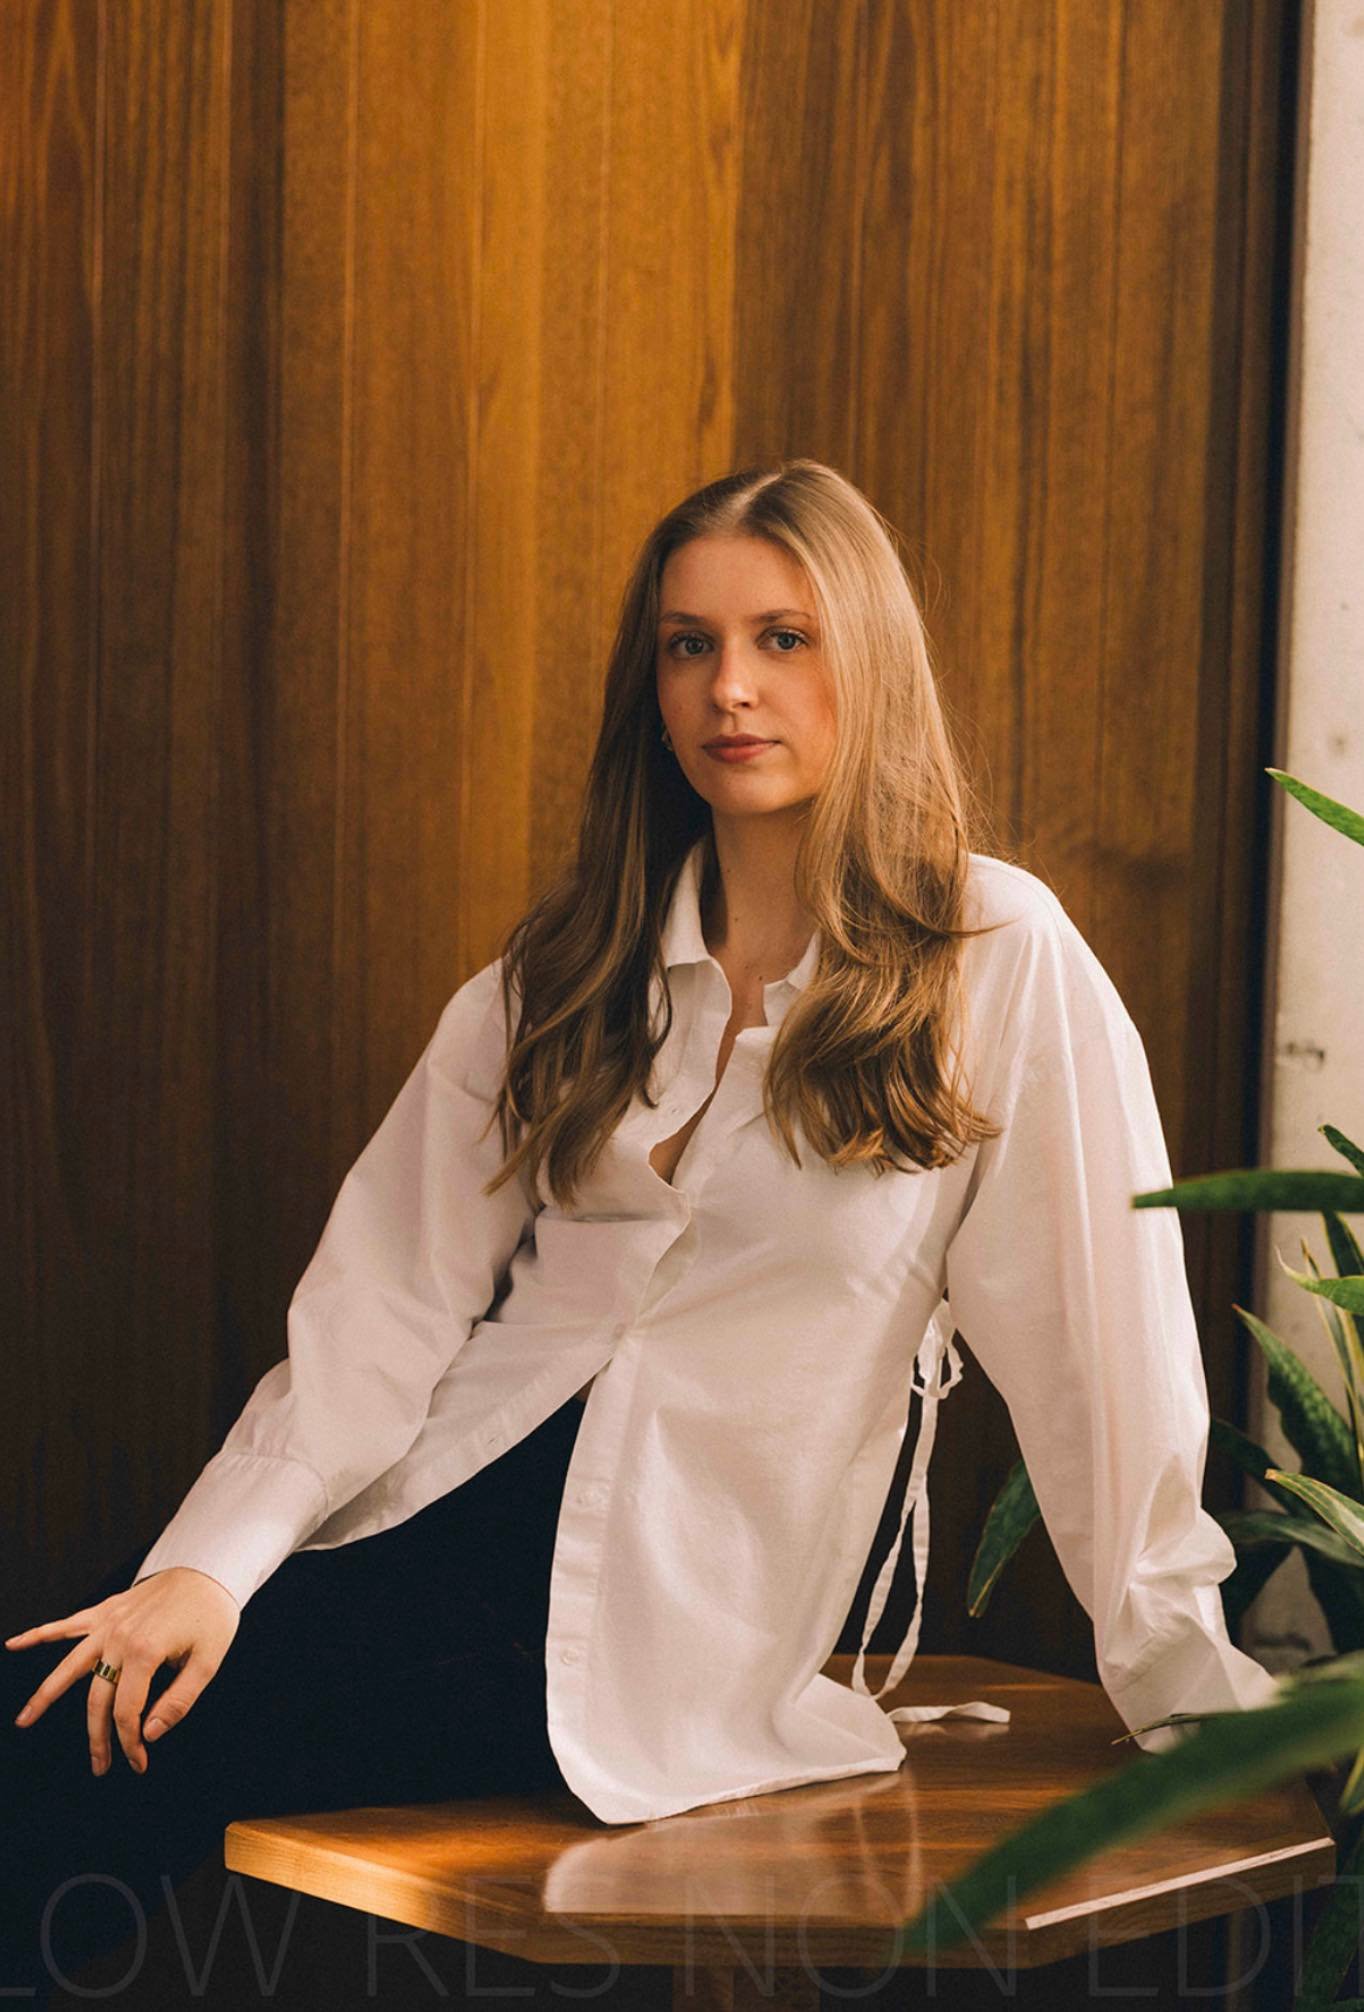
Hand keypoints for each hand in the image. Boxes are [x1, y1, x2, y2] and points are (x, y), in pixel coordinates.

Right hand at [6, 1567, 240, 1775]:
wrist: (210, 1568)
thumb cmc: (213, 1615)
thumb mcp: (208, 1661)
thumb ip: (178, 1701)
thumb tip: (149, 1734)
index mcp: (145, 1652)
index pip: (127, 1712)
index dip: (130, 1742)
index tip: (140, 1761)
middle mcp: (119, 1638)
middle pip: (97, 1699)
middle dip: (97, 1738)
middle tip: (99, 1767)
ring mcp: (109, 1624)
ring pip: (69, 1666)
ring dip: (46, 1695)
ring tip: (24, 1720)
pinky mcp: (106, 1610)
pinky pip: (68, 1624)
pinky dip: (41, 1633)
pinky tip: (14, 1643)